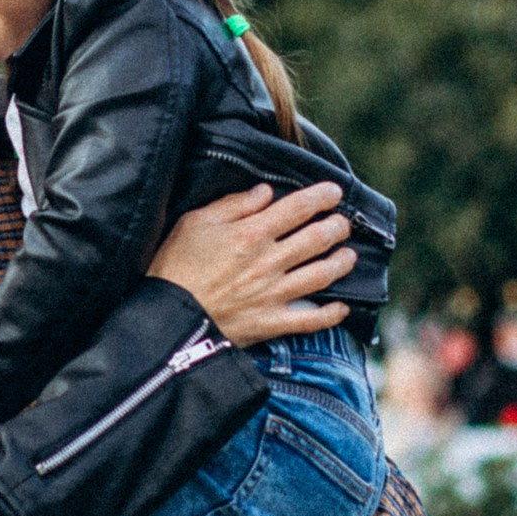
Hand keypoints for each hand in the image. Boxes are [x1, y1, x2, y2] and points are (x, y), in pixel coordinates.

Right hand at [146, 182, 356, 347]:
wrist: (167, 316)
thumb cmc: (175, 266)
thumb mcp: (195, 223)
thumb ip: (233, 205)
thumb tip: (264, 192)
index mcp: (252, 233)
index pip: (298, 208)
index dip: (322, 197)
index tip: (334, 192)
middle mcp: (270, 261)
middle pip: (317, 239)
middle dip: (338, 227)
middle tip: (344, 223)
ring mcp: (274, 293)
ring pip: (322, 275)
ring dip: (341, 263)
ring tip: (349, 255)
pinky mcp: (271, 322)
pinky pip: (310, 320)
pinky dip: (330, 315)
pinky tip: (342, 308)